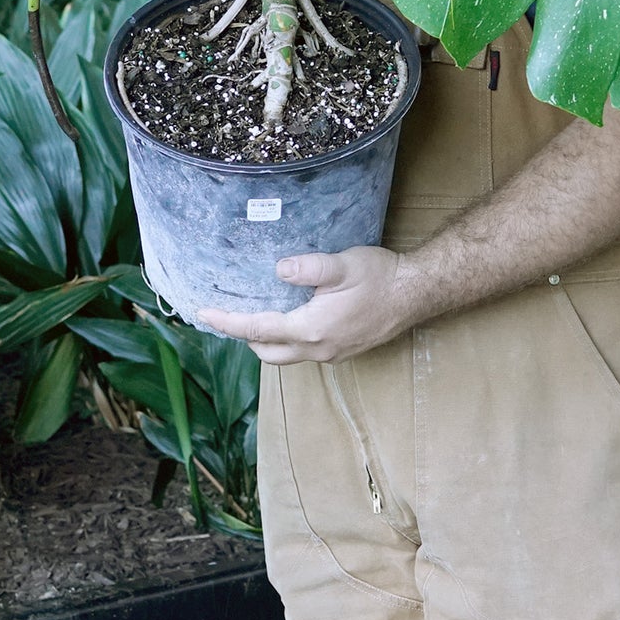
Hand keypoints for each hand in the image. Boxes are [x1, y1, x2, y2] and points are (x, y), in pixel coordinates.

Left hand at [196, 246, 426, 363]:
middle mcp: (318, 349)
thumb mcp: (342, 265)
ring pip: (286, 354)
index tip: (204, 314)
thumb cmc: (380, 277)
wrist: (415, 293)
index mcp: (312, 329)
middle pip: (267, 351)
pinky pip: (303, 350)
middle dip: (243, 335)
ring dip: (265, 338)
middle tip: (226, 313)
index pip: (259, 330)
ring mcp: (331, 353)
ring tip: (253, 313)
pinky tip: (288, 316)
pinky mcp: (342, 349)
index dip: (229, 322)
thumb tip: (278, 269)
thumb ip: (309, 267)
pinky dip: (285, 338)